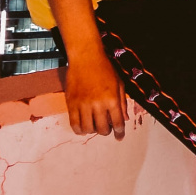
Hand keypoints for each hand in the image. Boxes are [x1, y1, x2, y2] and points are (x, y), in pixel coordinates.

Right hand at [44, 0, 128, 138]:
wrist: (86, 58)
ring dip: (93, 130)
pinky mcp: (71, 103)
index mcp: (112, 100)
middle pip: (102, 129)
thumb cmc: (105, 69)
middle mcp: (98, 104)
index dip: (119, 132)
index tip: (119, 137)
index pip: (117, 123)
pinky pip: (74, 124)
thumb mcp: (119, 84)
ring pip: (88, 129)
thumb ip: (122, 102)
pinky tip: (83, 127)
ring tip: (94, 124)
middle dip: (106, 131)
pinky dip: (79, 129)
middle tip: (106, 126)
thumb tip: (124, 119)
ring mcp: (83, 104)